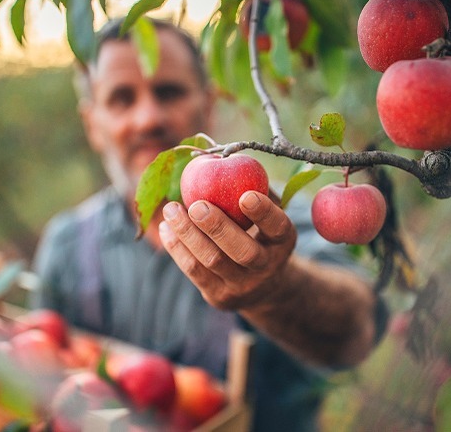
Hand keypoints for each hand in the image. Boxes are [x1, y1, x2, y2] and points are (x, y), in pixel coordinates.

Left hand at [158, 190, 296, 309]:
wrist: (261, 285)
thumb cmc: (260, 233)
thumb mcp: (266, 213)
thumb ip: (254, 187)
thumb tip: (226, 154)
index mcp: (283, 241)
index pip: (277, 227)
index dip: (263, 212)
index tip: (246, 195)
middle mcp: (267, 266)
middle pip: (243, 251)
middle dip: (218, 227)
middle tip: (196, 205)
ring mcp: (243, 286)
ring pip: (212, 261)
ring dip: (188, 234)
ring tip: (171, 209)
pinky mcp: (219, 296)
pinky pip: (194, 271)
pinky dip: (177, 248)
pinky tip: (167, 227)